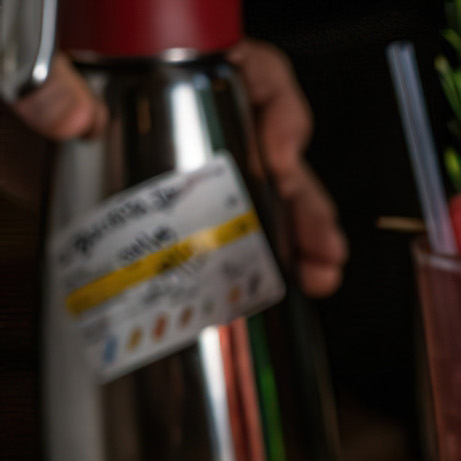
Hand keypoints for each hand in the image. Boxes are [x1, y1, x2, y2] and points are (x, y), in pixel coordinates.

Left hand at [6, 41, 346, 296]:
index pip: (250, 71)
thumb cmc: (12, 81)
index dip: (279, 109)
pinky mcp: (165, 211)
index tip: (277, 152)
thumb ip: (45, 79)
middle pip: (271, 148)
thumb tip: (74, 115)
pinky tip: (277, 285)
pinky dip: (256, 263)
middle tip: (316, 239)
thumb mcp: (28, 63)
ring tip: (316, 272)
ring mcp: (179, 162)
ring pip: (262, 195)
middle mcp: (184, 109)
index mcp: (164, 62)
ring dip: (298, 236)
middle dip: (306, 198)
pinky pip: (225, 234)